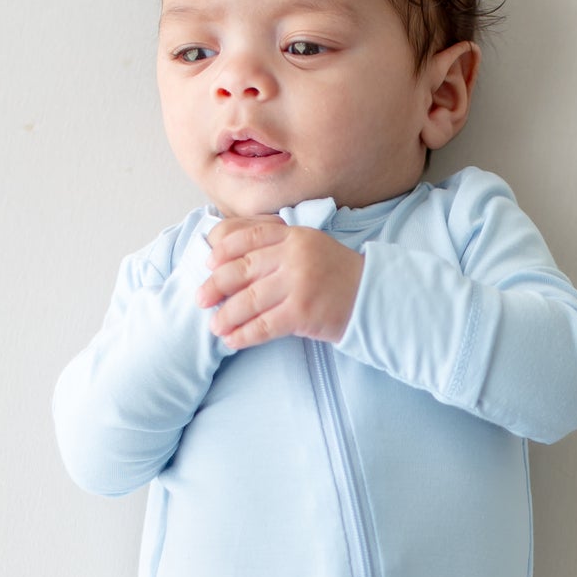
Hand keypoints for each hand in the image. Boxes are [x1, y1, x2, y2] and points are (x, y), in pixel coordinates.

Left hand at [195, 216, 363, 348]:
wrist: (375, 298)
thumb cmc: (338, 276)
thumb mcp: (310, 248)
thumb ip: (277, 246)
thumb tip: (230, 257)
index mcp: (294, 236)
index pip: (248, 237)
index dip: (223, 251)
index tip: (208, 264)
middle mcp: (294, 256)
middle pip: (241, 269)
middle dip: (215, 286)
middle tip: (201, 299)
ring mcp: (298, 284)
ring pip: (248, 301)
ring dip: (226, 316)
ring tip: (215, 326)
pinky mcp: (302, 313)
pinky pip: (263, 326)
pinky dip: (243, 335)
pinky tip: (232, 341)